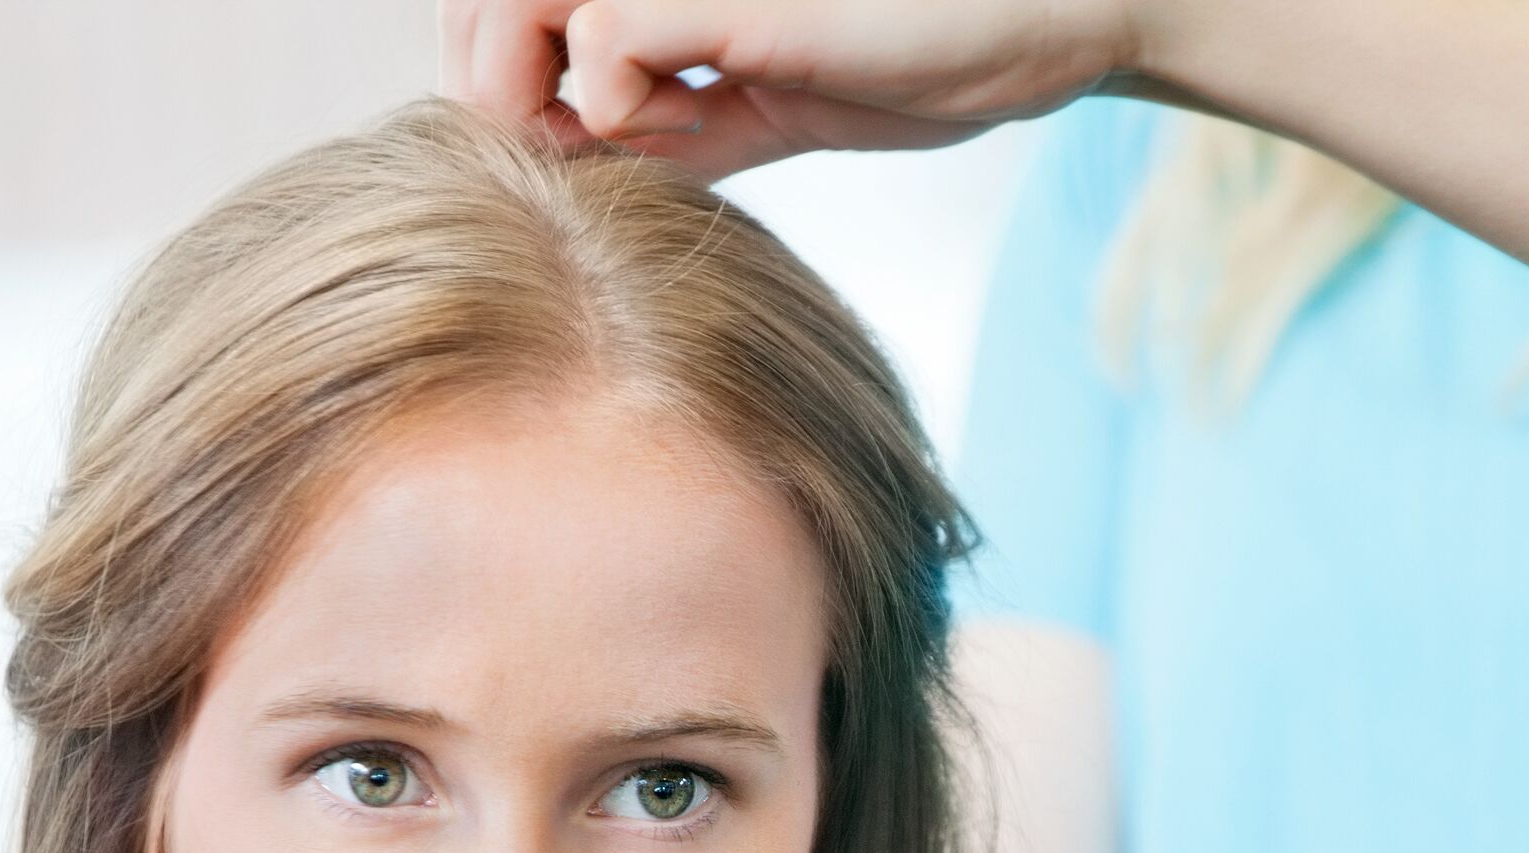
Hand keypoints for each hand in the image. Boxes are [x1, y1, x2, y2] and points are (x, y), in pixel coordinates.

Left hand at [442, 0, 1152, 176]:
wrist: (1038, 26)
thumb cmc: (917, 59)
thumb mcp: (762, 105)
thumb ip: (673, 121)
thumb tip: (572, 160)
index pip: (497, 5)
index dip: (493, 70)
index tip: (559, 137)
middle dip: (489, 82)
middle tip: (564, 144)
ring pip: (508, 3)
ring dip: (525, 92)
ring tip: (603, 139)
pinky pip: (603, 48)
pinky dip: (616, 113)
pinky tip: (679, 130)